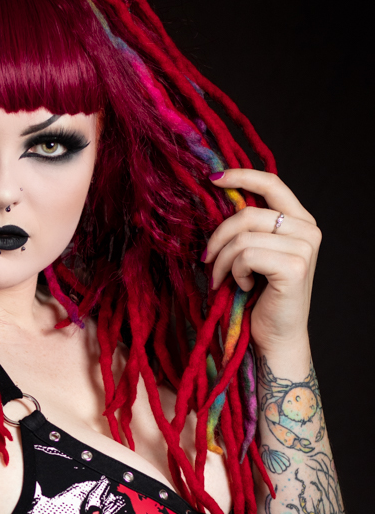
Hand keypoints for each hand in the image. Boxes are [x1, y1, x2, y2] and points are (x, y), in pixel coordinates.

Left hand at [204, 170, 320, 349]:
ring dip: (222, 261)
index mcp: (299, 221)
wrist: (276, 337)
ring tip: (222, 280)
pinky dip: (235, 273)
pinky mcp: (294, 267)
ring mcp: (304, 248)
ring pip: (242, 237)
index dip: (241, 176)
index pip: (272, 183)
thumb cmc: (260, 299)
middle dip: (218, 238)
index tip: (212, 179)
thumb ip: (247, 228)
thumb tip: (217, 199)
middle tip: (206, 261)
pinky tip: (244, 287)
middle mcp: (307, 230)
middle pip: (247, 213)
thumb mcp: (253, 254)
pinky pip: (246, 256)